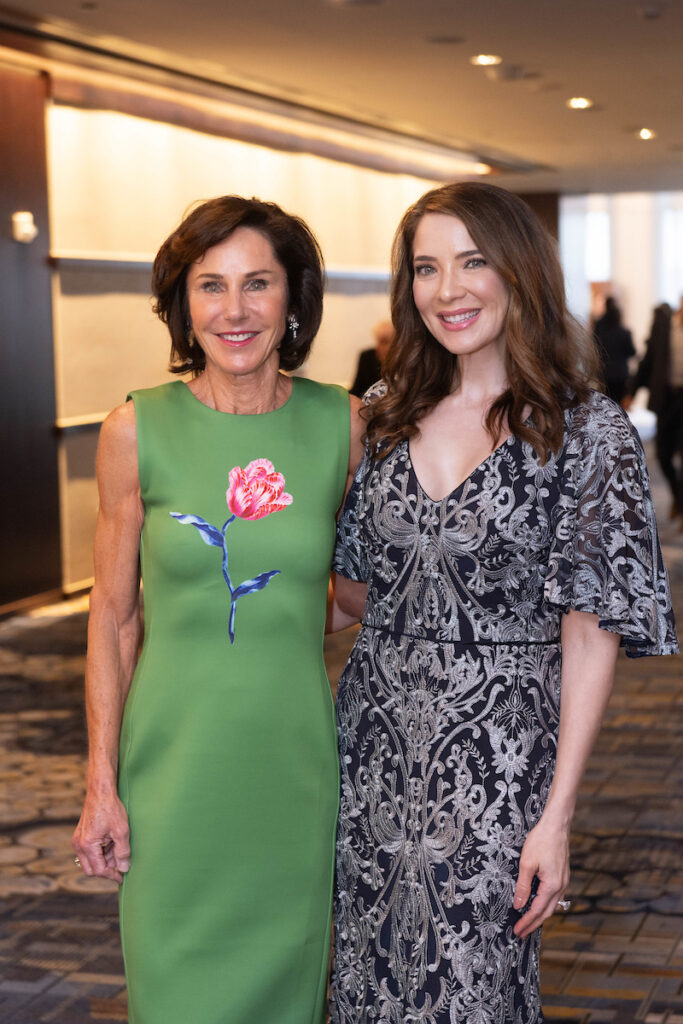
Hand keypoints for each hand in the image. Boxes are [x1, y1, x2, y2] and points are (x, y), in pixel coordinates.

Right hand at [72, 790, 130, 883]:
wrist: (100, 790)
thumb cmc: (111, 808)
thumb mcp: (121, 830)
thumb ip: (122, 852)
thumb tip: (124, 869)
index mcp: (87, 845)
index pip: (98, 870)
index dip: (111, 875)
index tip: (122, 877)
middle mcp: (78, 844)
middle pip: (91, 869)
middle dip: (106, 868)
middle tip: (121, 863)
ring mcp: (78, 840)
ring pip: (90, 860)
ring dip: (104, 858)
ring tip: (118, 846)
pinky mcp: (80, 835)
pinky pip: (89, 851)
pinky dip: (101, 851)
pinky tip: (112, 842)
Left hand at [512, 818, 569, 938]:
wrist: (556, 825)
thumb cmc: (541, 841)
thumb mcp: (527, 864)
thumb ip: (523, 886)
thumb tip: (518, 905)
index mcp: (552, 886)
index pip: (537, 911)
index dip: (526, 923)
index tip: (517, 931)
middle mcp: (561, 886)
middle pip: (546, 912)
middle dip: (533, 924)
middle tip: (521, 933)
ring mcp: (564, 881)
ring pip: (552, 905)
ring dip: (540, 915)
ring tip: (528, 922)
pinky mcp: (563, 875)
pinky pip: (555, 896)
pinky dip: (546, 904)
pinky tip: (539, 904)